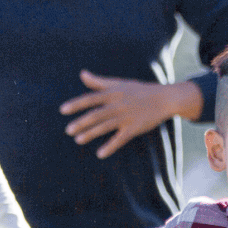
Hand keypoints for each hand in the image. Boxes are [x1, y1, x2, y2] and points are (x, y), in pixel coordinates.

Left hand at [60, 72, 199, 157]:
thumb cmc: (139, 90)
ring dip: (91, 134)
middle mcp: (117, 104)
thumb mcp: (119, 83)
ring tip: (78, 140)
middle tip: (68, 130)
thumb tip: (82, 74)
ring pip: (105, 126)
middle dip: (81, 122)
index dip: (76, 104)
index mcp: (112, 93)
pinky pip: (120, 139)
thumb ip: (98, 82)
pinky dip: (110, 146)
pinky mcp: (134, 128)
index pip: (90, 99)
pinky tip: (100, 154)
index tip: (63, 110)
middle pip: (96, 114)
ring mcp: (126, 117)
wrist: (164, 98)